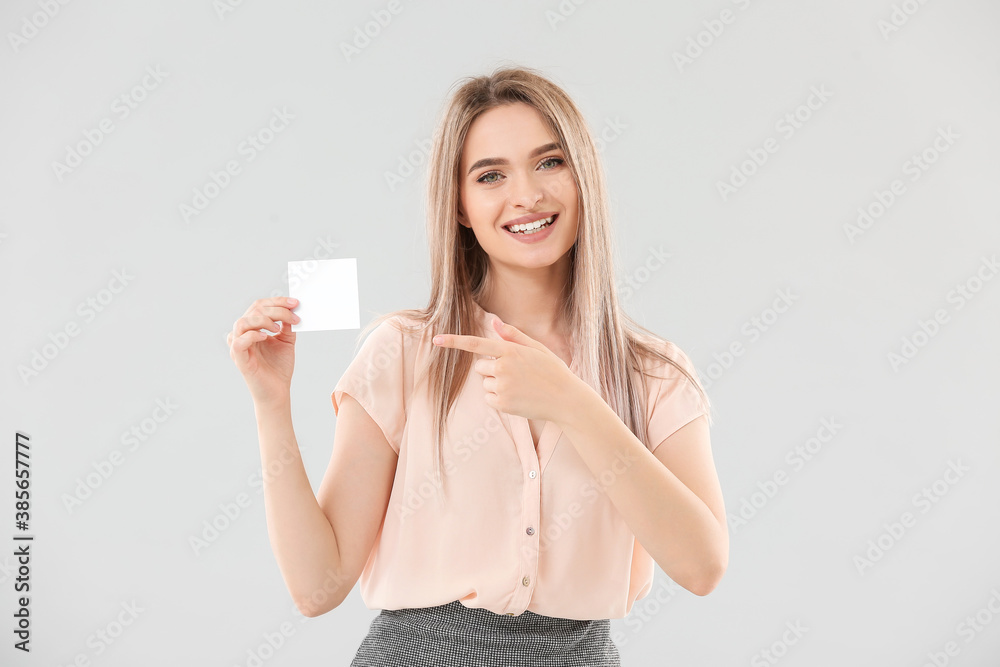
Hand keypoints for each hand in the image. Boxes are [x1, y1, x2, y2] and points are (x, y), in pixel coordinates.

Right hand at [227, 296, 300, 404]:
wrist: (278, 392)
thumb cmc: (279, 367)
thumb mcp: (286, 341)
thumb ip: (287, 325)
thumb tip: (292, 309)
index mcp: (253, 328)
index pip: (259, 306)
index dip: (277, 301)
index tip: (295, 303)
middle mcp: (243, 334)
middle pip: (253, 310)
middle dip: (275, 309)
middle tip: (293, 315)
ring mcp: (239, 346)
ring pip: (243, 322)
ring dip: (263, 320)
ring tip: (278, 328)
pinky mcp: (239, 359)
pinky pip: (238, 341)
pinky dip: (252, 335)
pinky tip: (266, 336)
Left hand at [432, 315, 580, 422]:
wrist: (566, 399)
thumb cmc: (553, 371)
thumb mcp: (537, 348)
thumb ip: (513, 335)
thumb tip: (494, 322)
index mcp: (511, 350)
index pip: (476, 344)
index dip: (454, 342)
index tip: (436, 339)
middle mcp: (503, 367)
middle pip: (480, 367)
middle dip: (492, 370)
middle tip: (516, 374)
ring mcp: (503, 386)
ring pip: (485, 384)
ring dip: (497, 385)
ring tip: (521, 387)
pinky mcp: (503, 404)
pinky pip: (489, 399)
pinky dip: (499, 399)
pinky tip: (518, 398)